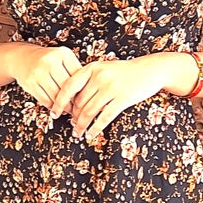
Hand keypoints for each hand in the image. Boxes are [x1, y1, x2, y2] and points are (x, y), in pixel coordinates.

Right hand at [12, 44, 83, 110]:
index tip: (85, 98)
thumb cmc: (48, 60)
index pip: (78, 76)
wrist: (22, 58)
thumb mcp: (63, 59)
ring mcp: (39, 72)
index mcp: (63, 53)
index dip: (82, 89)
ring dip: (63, 106)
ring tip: (68, 110)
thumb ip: (74, 71)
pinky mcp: (29, 83)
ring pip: (56, 96)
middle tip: (78, 108)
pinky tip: (56, 107)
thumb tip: (87, 92)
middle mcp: (50, 60)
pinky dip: (52, 106)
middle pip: (67, 87)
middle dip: (73, 100)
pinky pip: (45, 100)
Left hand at [50, 57, 167, 140]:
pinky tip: (91, 134)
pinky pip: (104, 117)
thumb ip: (88, 80)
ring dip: (81, 125)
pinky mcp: (122, 99)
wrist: (149, 69)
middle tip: (71, 126)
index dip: (59, 102)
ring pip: (89, 111)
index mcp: (91, 68)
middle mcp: (99, 76)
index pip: (68, 87)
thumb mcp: (103, 69)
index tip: (54, 113)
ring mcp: (111, 87)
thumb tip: (70, 101)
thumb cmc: (124, 72)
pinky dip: (95, 128)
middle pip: (79, 102)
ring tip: (78, 133)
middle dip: (73, 117)